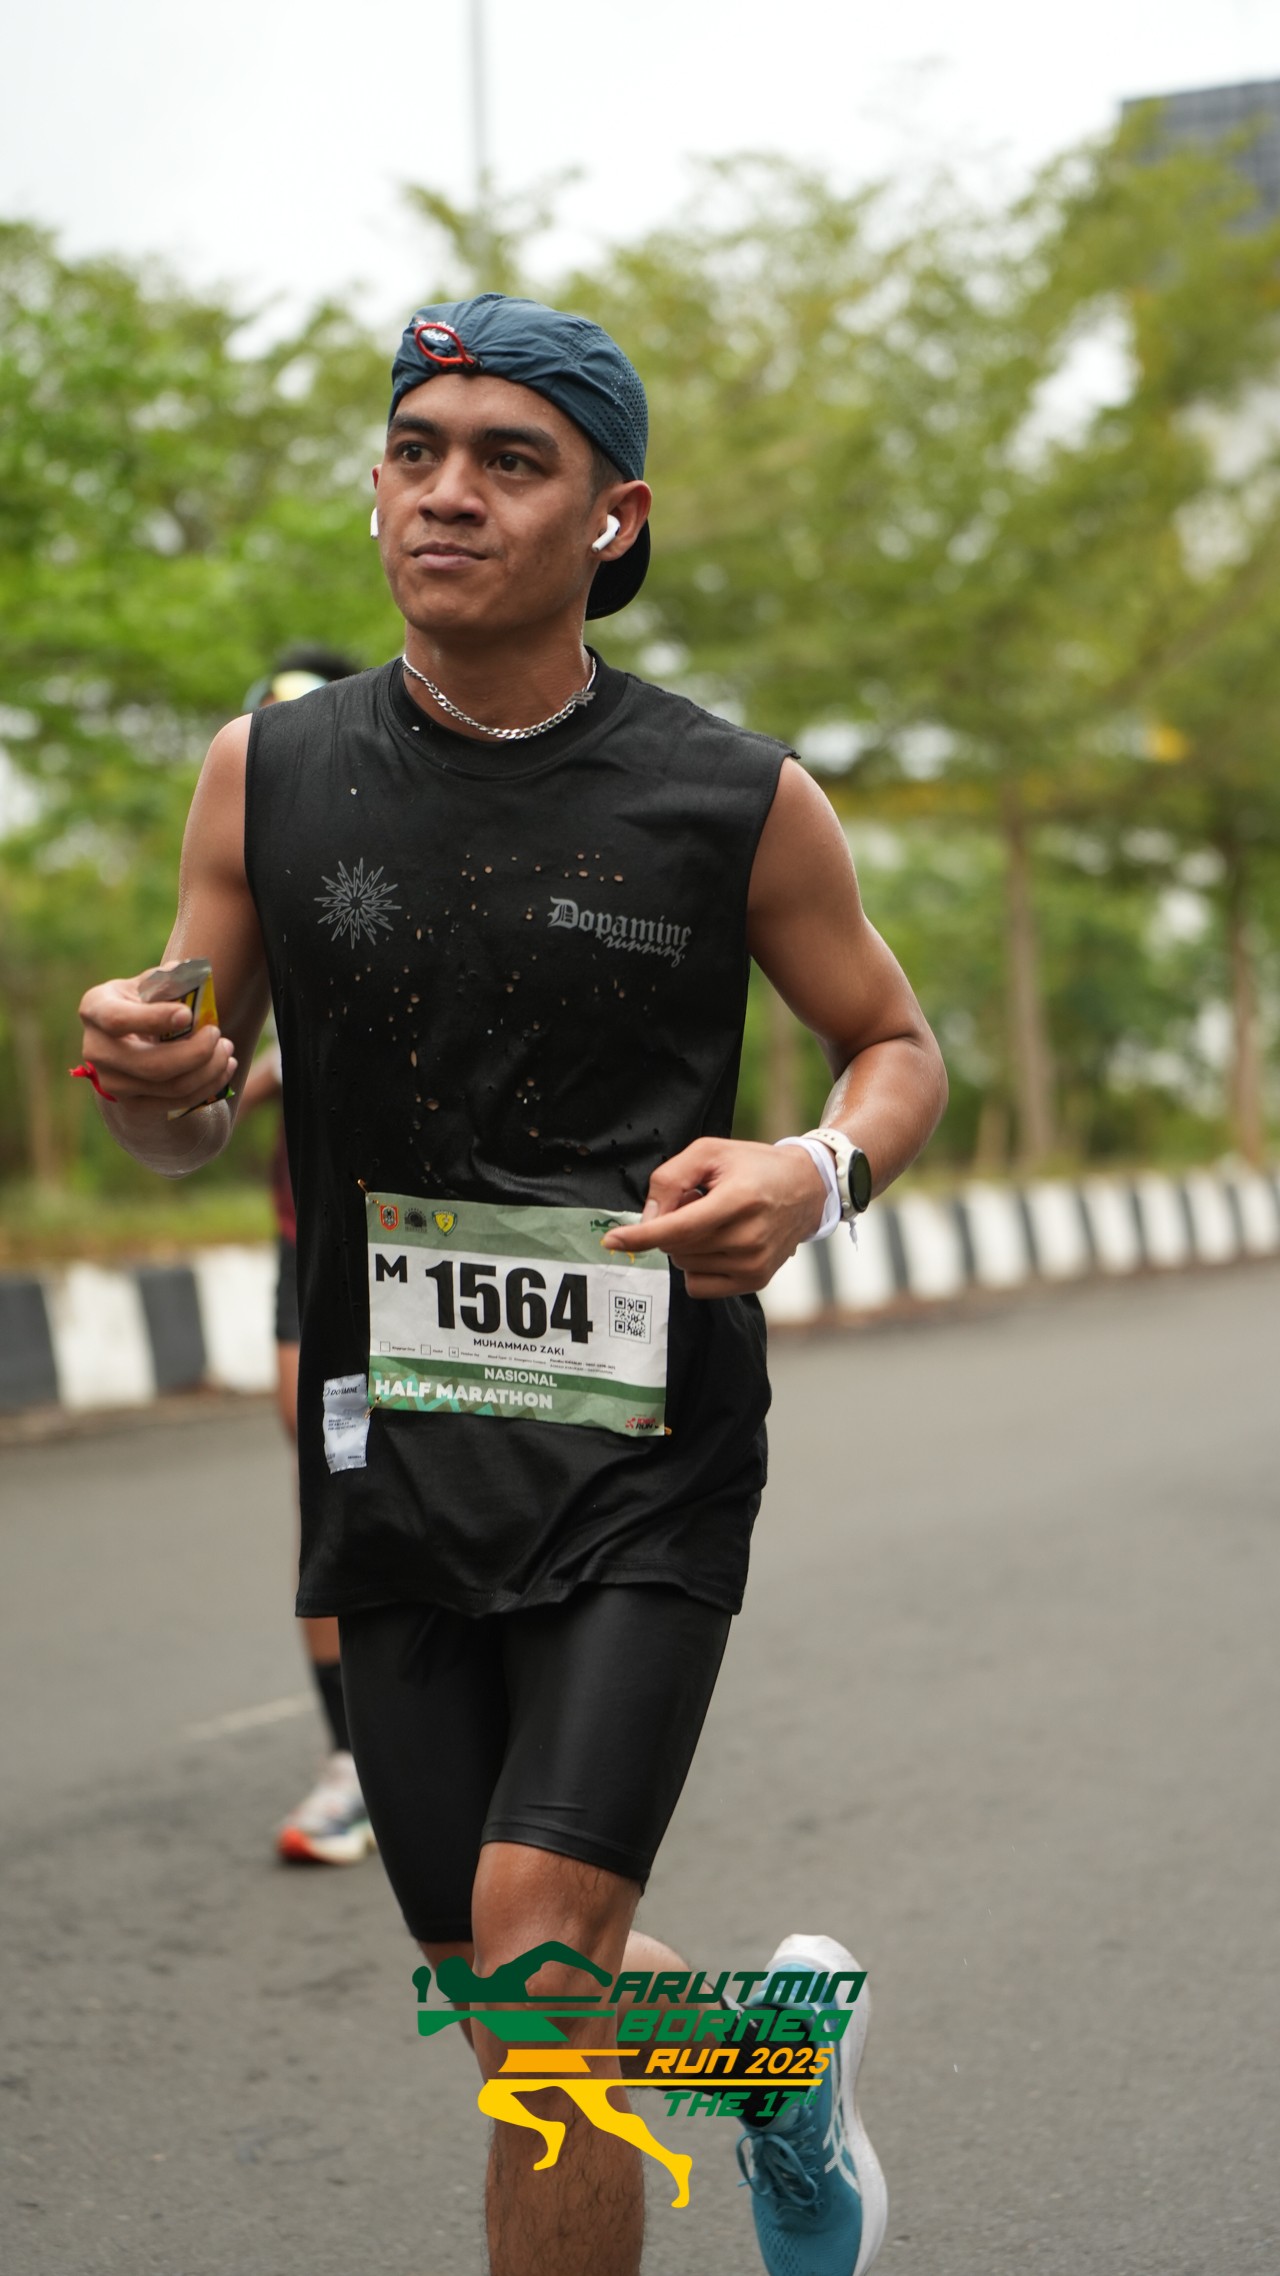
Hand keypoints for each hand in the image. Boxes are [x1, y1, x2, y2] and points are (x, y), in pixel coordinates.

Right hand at [76, 971, 236, 1118]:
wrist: (126, 1038)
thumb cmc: (142, 1002)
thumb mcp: (147, 984)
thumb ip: (168, 980)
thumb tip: (194, 975)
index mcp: (95, 1010)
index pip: (118, 1020)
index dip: (154, 1019)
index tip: (188, 1014)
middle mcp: (96, 1051)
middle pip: (153, 1065)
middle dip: (197, 1052)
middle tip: (218, 1034)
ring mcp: (112, 1083)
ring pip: (171, 1086)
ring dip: (209, 1070)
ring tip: (226, 1049)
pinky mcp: (133, 1104)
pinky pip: (178, 1102)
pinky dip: (208, 1086)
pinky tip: (223, 1068)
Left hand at [602, 1137, 827, 1297]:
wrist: (806, 1188)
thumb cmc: (753, 1167)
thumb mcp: (710, 1152)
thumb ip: (670, 1179)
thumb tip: (647, 1219)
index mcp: (739, 1200)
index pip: (678, 1228)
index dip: (641, 1236)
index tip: (612, 1241)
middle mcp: (749, 1238)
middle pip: (676, 1246)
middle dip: (671, 1225)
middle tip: (697, 1202)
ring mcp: (754, 1264)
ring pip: (685, 1265)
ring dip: (685, 1244)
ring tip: (714, 1219)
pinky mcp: (756, 1281)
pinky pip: (699, 1286)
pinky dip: (695, 1266)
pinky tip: (716, 1243)